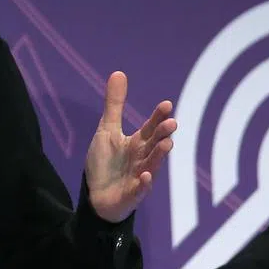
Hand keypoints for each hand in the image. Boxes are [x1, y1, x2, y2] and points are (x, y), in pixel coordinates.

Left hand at [85, 71, 176, 221]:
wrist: (96, 196)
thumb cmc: (106, 162)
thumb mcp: (107, 130)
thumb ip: (115, 104)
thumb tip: (119, 72)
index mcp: (138, 143)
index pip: (150, 127)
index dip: (158, 117)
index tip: (166, 104)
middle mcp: (142, 158)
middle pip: (155, 144)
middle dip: (162, 134)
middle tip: (171, 123)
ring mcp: (139, 177)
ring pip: (152, 165)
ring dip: (159, 155)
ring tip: (167, 143)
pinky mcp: (131, 194)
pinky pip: (139, 189)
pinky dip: (142, 184)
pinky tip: (145, 176)